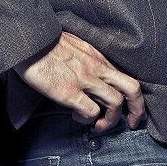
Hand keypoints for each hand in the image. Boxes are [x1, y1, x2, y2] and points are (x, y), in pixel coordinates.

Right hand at [13, 31, 145, 133]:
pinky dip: (88, 119)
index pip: (127, 76)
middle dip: (137, 110)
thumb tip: (93, 76)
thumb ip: (89, 60)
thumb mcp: (77, 46)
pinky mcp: (69, 91)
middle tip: (132, 123)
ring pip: (115, 103)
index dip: (135, 96)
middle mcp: (97, 67)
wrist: (29, 41)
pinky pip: (91, 111)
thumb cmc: (47, 43)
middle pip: (132, 89)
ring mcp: (85, 79)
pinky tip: (77, 116)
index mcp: (99, 57)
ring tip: (98, 125)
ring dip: (110, 120)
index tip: (132, 109)